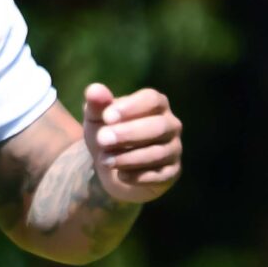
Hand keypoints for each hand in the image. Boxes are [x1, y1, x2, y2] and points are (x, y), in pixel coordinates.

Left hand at [83, 83, 182, 206]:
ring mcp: (173, 149)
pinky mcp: (171, 173)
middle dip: (129, 133)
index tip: (107, 117)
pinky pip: (160, 175)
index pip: (152, 100)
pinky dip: (138, 176)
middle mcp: (170, 125)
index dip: (131, 107)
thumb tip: (94, 90)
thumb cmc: (107, 134)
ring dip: (129, 157)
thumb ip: (96, 105)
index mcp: (156, 104)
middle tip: (102, 139)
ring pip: (158, 153)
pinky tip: (120, 175)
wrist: (112, 168)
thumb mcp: (97, 119)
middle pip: (159, 126)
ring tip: (104, 160)